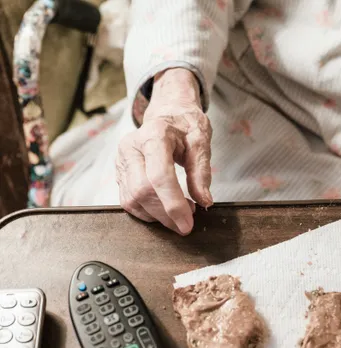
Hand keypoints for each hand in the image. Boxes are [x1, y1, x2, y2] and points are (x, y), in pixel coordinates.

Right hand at [116, 68, 212, 234]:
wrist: (168, 113)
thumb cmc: (185, 125)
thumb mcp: (201, 142)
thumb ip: (201, 172)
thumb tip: (204, 202)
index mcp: (154, 135)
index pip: (159, 176)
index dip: (173, 205)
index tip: (188, 224)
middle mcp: (131, 147)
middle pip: (142, 191)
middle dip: (165, 214)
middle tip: (187, 223)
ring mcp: (121, 160)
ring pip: (132, 199)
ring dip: (156, 216)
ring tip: (179, 212)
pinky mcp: (119, 172)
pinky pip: (128, 200)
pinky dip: (146, 212)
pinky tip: (164, 210)